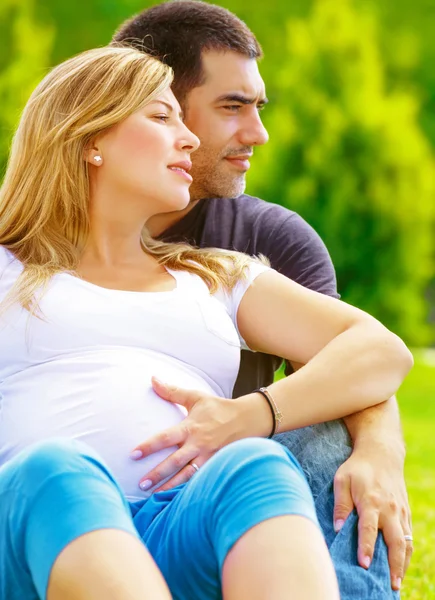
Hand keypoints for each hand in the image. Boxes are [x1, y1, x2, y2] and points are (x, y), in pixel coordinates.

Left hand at [130, 377, 244, 490]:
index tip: (133, 454)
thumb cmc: (218, 408)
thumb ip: (172, 391)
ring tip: (154, 496)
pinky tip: (177, 498)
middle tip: (140, 484)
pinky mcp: (216, 465)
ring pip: (186, 475)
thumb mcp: (196, 397)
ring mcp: (208, 457)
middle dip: (157, 474)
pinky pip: (200, 479)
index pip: (165, 438)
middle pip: (174, 462)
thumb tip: (152, 379)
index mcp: (191, 427)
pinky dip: (188, 488)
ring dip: (170, 486)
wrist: (248, 419)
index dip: (149, 446)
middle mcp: (198, 444)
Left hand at [333, 442, 411, 591]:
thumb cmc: (357, 468)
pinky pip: (410, 536)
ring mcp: (400, 512)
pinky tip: (401, 565)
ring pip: (406, 542)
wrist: (381, 454)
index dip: (366, 548)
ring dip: (403, 563)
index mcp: (371, 501)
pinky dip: (407, 553)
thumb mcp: (342, 480)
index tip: (364, 565)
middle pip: (395, 541)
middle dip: (394, 565)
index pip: (369, 529)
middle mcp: (389, 509)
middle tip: (391, 584)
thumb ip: (340, 505)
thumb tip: (337, 528)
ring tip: (397, 582)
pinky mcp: (406, 512)